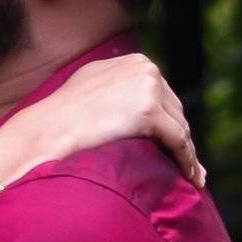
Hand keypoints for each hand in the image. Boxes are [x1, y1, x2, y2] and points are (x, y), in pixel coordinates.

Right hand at [0, 54, 203, 187]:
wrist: (47, 129)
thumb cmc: (60, 117)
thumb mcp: (91, 87)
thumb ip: (115, 87)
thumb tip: (130, 105)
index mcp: (133, 61)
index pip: (162, 95)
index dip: (171, 123)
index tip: (178, 145)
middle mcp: (144, 68)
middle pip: (175, 110)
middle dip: (181, 139)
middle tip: (191, 166)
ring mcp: (147, 86)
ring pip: (180, 127)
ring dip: (187, 153)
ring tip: (194, 177)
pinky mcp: (149, 111)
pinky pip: (178, 142)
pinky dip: (188, 162)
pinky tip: (194, 179)